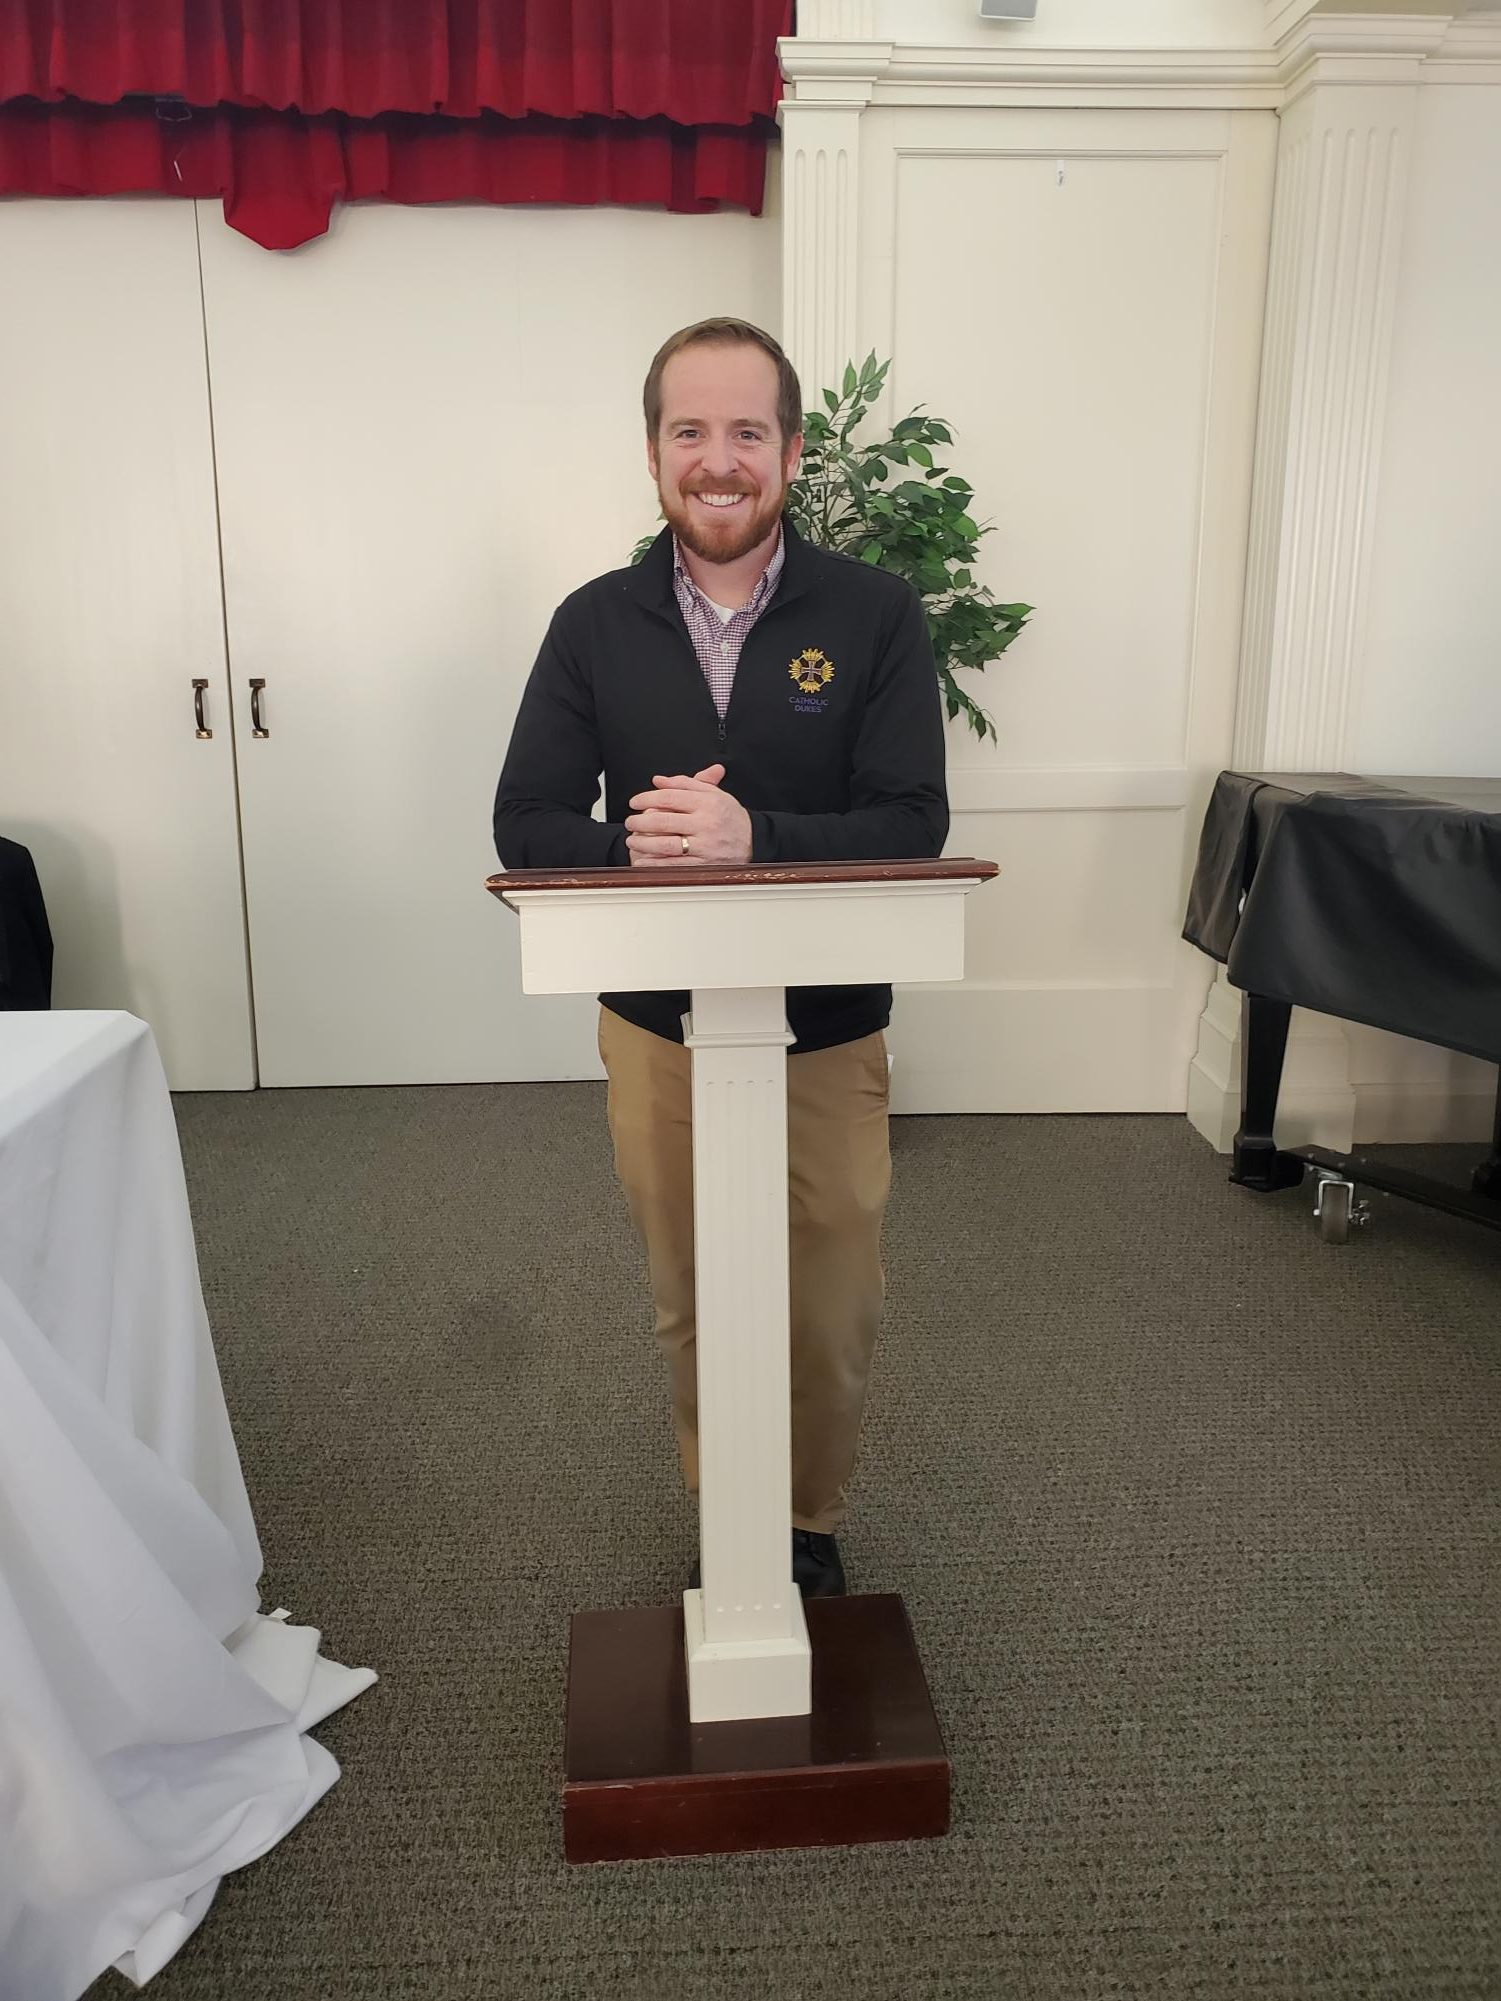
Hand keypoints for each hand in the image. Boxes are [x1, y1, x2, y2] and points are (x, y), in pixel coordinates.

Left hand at [626, 763, 752, 866]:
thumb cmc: (730, 817)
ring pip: (666, 844)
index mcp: (707, 803)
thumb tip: (659, 780)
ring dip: (644, 843)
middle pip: (664, 820)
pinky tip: (642, 860)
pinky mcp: (704, 864)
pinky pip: (674, 864)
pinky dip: (655, 863)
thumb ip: (686, 783)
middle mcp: (706, 823)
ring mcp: (705, 845)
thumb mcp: (713, 793)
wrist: (754, 841)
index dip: (647, 798)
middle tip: (630, 822)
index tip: (635, 802)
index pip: (670, 797)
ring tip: (632, 839)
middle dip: (640, 822)